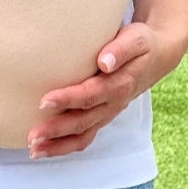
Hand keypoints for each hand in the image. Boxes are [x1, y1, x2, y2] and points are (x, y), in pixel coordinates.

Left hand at [26, 22, 182, 159]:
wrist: (155, 57)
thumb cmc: (140, 44)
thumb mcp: (137, 39)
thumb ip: (121, 49)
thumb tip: (104, 62)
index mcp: (121, 84)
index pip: (91, 95)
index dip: (68, 100)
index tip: (44, 101)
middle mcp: (113, 104)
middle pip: (83, 121)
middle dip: (57, 130)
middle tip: (32, 135)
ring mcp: (107, 114)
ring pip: (82, 135)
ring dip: (58, 145)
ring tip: (33, 149)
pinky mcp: (101, 117)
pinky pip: (83, 137)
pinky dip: (64, 146)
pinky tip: (43, 148)